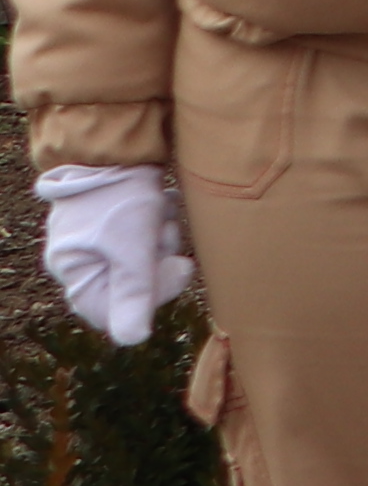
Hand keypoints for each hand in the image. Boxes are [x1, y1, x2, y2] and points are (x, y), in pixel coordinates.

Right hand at [30, 165, 189, 348]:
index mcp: (75, 271)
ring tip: (160, 212)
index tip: (176, 268)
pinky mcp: (121, 220)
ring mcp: (102, 240)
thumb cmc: (118, 198)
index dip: (152, 296)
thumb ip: (134, 293)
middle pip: (135, 284)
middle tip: (164, 231)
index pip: (115, 311)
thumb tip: (132, 341)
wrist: (119, 144)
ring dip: (162, 236)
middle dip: (158, 259)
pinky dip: (161, 221)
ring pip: (147, 258)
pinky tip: (161, 203)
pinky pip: (150, 235)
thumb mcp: (131, 249)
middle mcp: (84, 259)